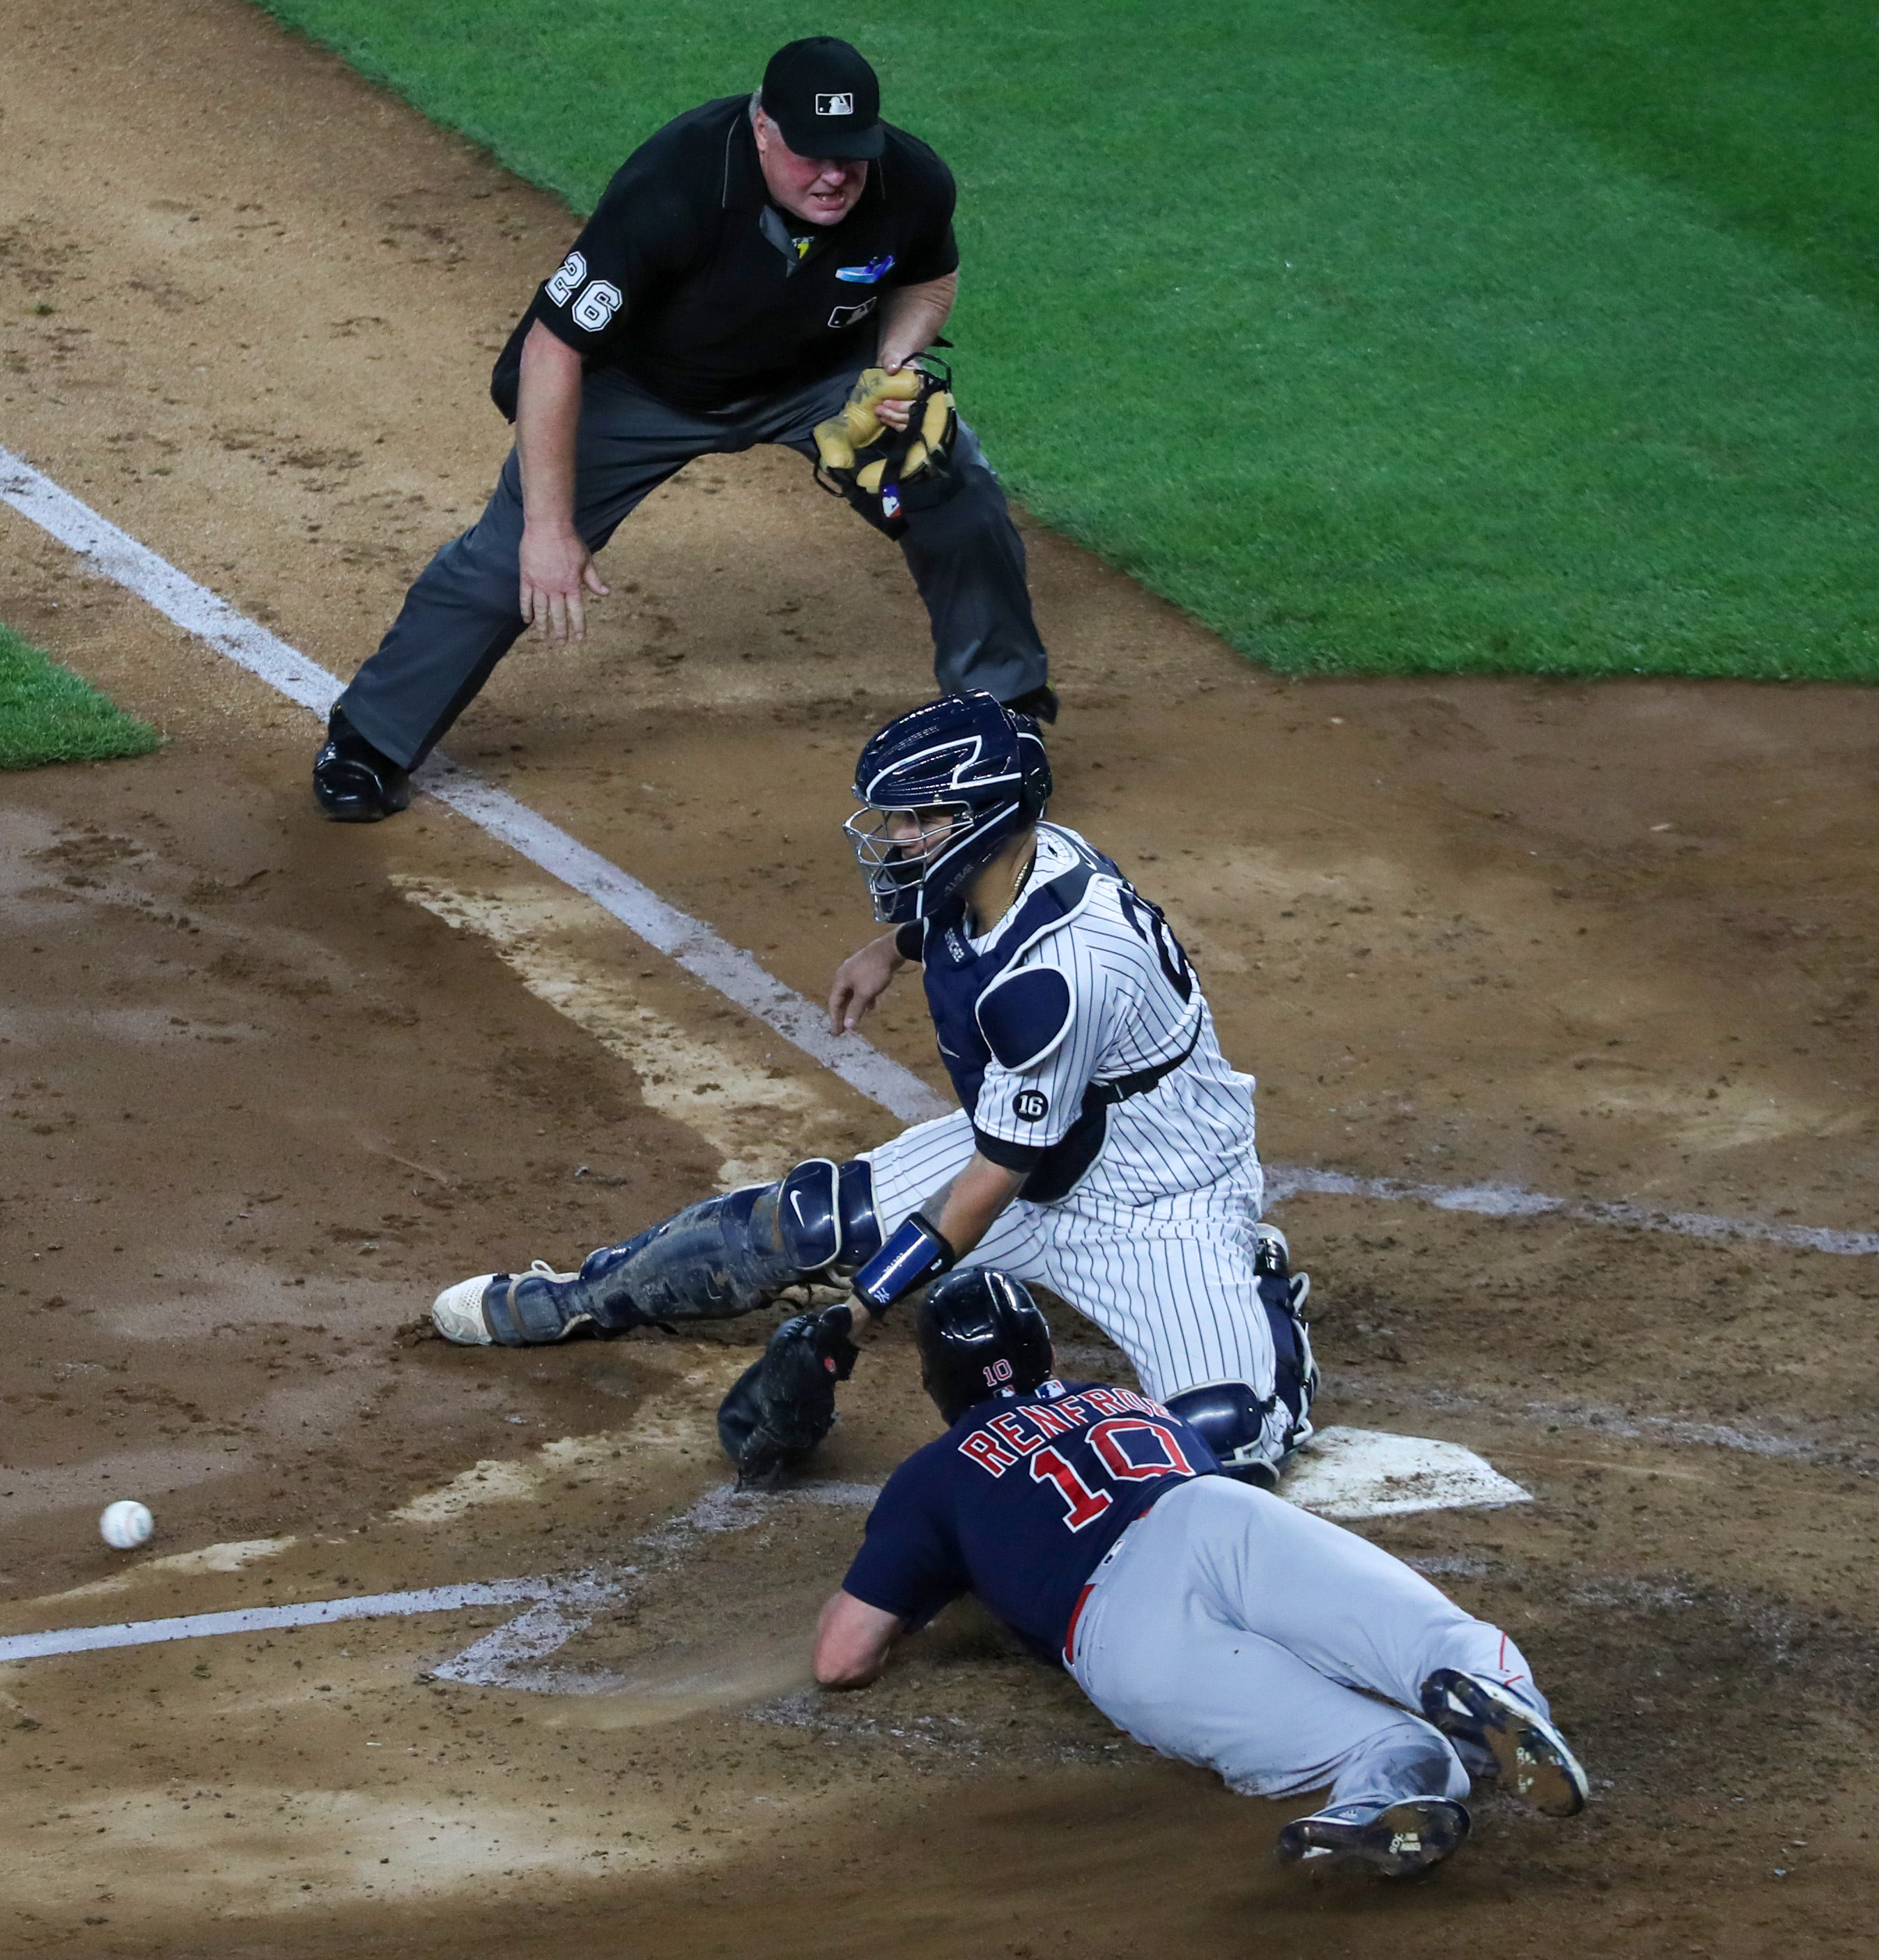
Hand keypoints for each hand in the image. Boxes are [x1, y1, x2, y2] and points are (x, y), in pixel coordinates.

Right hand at [519, 520, 609, 642]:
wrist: (548, 526)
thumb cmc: (570, 541)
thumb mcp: (586, 560)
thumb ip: (594, 579)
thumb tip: (605, 593)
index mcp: (572, 584)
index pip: (576, 611)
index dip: (578, 626)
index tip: (578, 638)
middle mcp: (556, 588)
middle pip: (558, 614)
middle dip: (560, 630)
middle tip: (560, 642)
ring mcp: (540, 583)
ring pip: (541, 610)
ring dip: (542, 625)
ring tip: (544, 637)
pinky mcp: (526, 577)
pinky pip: (525, 598)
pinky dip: (526, 611)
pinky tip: (527, 621)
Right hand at [828, 933, 904, 1033]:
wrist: (891, 949)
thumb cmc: (875, 972)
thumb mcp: (865, 993)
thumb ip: (855, 1009)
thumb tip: (847, 1026)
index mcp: (840, 979)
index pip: (834, 1003)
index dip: (835, 1019)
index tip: (837, 1033)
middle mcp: (844, 974)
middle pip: (841, 997)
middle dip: (843, 1013)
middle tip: (843, 1028)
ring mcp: (855, 970)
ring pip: (852, 992)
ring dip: (853, 1006)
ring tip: (856, 1018)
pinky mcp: (866, 968)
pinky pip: (861, 987)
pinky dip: (864, 997)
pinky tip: (871, 1005)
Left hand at [873, 354, 916, 430]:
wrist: (893, 361)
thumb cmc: (896, 357)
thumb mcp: (894, 355)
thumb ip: (893, 360)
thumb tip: (892, 368)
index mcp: (923, 385)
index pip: (918, 401)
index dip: (903, 405)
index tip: (887, 402)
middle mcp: (923, 399)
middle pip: (914, 414)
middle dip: (895, 415)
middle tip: (879, 410)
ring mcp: (916, 408)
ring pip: (909, 422)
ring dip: (893, 420)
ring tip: (879, 414)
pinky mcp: (908, 413)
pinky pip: (904, 424)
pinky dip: (893, 423)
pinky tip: (882, 419)